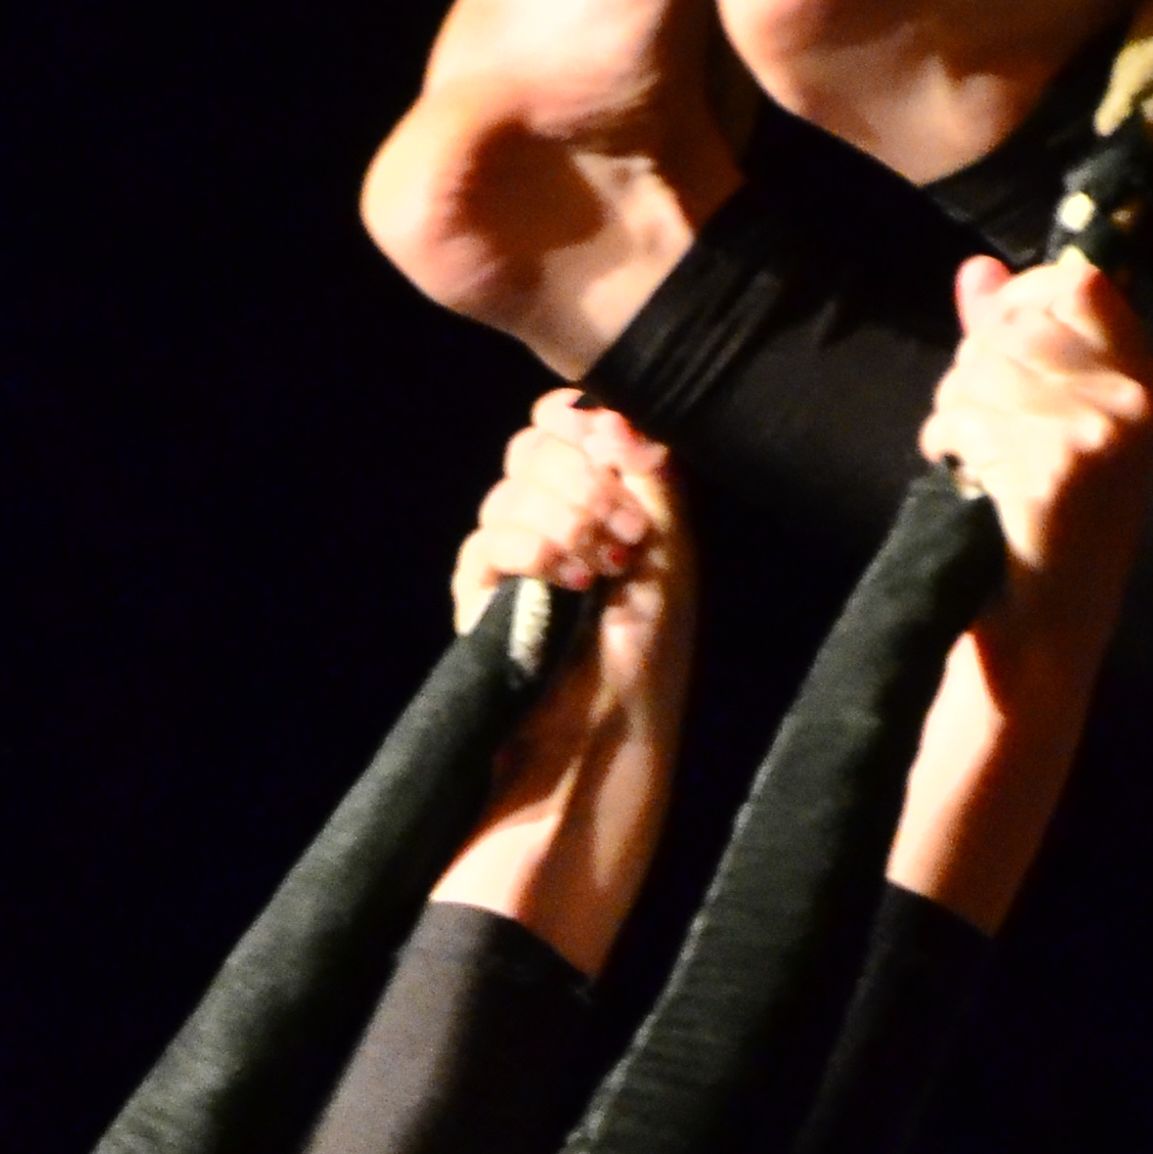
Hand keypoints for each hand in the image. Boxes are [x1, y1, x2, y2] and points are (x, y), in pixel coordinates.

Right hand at [435, 395, 697, 975]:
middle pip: (534, 443)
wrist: (609, 740)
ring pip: (510, 486)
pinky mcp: (480, 594)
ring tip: (599, 571)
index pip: (568, 423)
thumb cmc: (651, 657)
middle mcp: (556, 520)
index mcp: (605, 501)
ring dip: (563, 518)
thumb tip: (617, 413)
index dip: (585, 424)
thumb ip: (650, 472)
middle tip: (623, 536)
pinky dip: (527, 546)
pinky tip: (563, 581)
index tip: (620, 453)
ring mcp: (514, 555)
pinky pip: (485, 538)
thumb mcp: (673, 552)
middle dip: (582, 477)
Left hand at [917, 253, 1152, 628]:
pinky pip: (968, 418)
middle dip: (972, 364)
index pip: (1081, 284)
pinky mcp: (1053, 469)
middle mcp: (1132, 403)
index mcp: (1145, 384)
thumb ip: (1015, 339)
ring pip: (983, 371)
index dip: (1021, 297)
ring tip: (963, 450)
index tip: (991, 338)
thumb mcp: (1048, 422)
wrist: (1045, 630)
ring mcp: (1097, 436)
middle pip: (1018, 327)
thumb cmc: (1045, 526)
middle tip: (968, 415)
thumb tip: (978, 270)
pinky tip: (957, 472)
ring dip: (952, 408)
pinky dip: (944, 442)